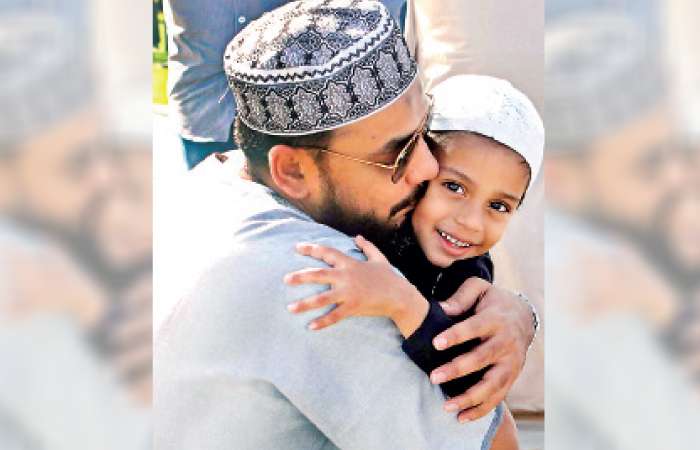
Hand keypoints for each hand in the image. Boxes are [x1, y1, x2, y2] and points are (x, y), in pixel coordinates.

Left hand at [285, 236, 427, 335]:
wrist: (400, 296)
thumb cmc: (389, 277)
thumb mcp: (379, 258)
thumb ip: (367, 247)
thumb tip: (357, 237)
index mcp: (350, 264)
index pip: (327, 253)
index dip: (311, 249)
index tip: (297, 248)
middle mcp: (346, 277)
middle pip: (318, 275)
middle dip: (300, 277)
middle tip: (285, 279)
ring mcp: (348, 293)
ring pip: (321, 299)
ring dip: (304, 304)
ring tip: (290, 308)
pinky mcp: (352, 308)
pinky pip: (334, 316)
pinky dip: (322, 322)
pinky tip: (310, 327)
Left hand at [429, 278, 532, 421]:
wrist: (523, 316)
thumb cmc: (491, 302)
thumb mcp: (479, 289)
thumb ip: (460, 297)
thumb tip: (441, 310)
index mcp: (496, 318)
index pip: (474, 327)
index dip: (456, 335)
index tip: (435, 343)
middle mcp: (506, 342)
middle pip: (482, 358)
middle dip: (458, 369)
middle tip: (433, 377)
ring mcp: (511, 362)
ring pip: (492, 384)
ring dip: (469, 397)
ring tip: (446, 405)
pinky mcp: (512, 377)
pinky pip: (497, 397)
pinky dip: (480, 410)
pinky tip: (461, 417)